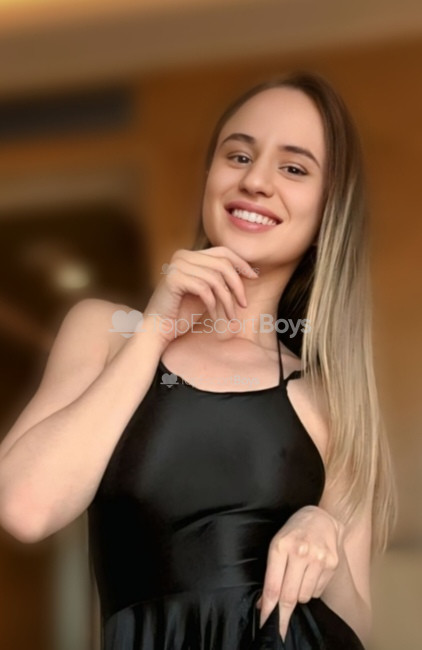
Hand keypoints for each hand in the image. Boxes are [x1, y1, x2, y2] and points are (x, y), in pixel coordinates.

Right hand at [143, 246, 258, 345]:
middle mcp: (182, 255)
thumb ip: (221, 279)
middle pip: (222, 264)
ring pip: (215, 279)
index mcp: (190, 254)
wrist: (159, 328)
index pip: (223, 251)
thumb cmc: (183, 312)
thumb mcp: (208, 291)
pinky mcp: (173, 278)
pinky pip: (204, 289)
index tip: (254, 277)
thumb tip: (248, 271)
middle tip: (243, 304)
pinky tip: (213, 315)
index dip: (241, 263)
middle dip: (237, 285)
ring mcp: (176, 265)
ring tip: (230, 316)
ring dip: (227, 301)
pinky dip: (213, 304)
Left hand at [256, 505, 344, 641]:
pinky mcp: (332, 564)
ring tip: (299, 578)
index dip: (269, 608)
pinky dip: (311, 589)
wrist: (321, 517)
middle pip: (289, 595)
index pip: (273, 585)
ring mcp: (318, 558)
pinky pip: (317, 591)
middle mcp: (300, 551)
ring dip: (299, 595)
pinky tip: (311, 573)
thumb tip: (264, 603)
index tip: (266, 622)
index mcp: (281, 546)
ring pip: (304, 596)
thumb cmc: (294, 532)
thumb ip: (271, 574)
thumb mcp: (277, 545)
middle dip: (283, 612)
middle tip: (280, 624)